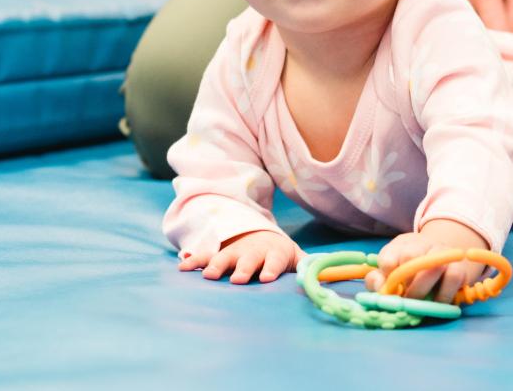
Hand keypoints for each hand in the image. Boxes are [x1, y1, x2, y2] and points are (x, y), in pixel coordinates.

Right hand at [179, 230, 306, 284]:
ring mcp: (234, 251)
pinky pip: (204, 255)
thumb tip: (330, 273)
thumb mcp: (294, 255)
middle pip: (248, 260)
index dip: (271, 269)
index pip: (274, 261)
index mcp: (274, 253)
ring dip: (217, 266)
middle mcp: (253, 251)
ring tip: (209, 276)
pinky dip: (194, 261)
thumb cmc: (278, 252)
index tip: (267, 278)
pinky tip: (183, 268)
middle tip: (238, 279)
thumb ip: (308, 265)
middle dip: (243, 269)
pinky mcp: (217, 252)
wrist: (257, 232)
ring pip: (224, 257)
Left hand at [364, 219, 490, 301]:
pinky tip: (436, 301)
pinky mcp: (460, 267)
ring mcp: (443, 253)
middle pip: (410, 256)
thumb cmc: (411, 271)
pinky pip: (452, 278)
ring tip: (417, 302)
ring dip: (421, 289)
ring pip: (432, 266)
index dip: (386, 274)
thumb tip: (380, 289)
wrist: (444, 260)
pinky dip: (442, 295)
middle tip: (403, 298)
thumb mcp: (390, 272)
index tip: (388, 288)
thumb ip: (377, 281)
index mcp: (400, 245)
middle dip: (404, 282)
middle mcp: (422, 244)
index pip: (389, 255)